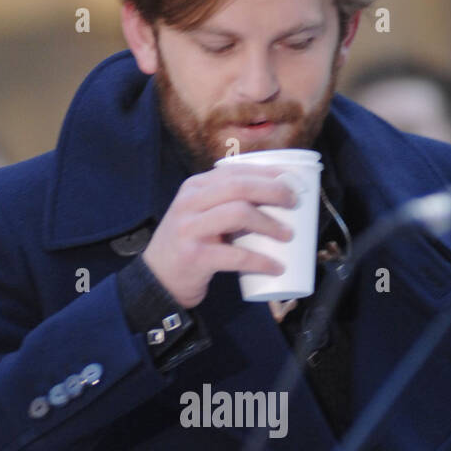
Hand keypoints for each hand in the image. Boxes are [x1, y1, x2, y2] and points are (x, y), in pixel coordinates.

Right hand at [142, 166, 295, 308]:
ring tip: (288, 235)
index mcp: (194, 187)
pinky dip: (261, 261)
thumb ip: (225, 204)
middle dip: (273, 191)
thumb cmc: (188, 246)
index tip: (290, 181)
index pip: (235, 171)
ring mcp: (190, 229)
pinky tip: (276, 267)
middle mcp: (190, 203)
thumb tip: (274, 199)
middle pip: (239, 187)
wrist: (157, 279)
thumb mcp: (200, 216)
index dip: (267, 173)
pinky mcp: (195, 257)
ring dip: (269, 223)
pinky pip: (235, 256)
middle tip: (294, 203)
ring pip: (238, 214)